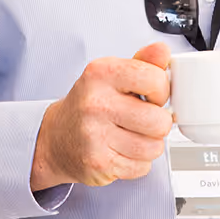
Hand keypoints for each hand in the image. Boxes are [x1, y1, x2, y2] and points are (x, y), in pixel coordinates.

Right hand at [30, 43, 172, 189]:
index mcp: (100, 73)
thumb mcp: (111, 75)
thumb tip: (163, 51)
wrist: (56, 138)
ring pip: (154, 147)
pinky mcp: (98, 163)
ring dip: (149, 145)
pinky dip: (138, 162)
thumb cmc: (89, 104)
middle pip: (159, 121)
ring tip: (132, 136)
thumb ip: (142, 63)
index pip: (155, 80)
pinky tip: (122, 150)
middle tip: (143, 120)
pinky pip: (141, 167)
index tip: (151, 95)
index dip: (161, 91)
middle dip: (158, 123)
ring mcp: (95, 135)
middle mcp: (95, 103)